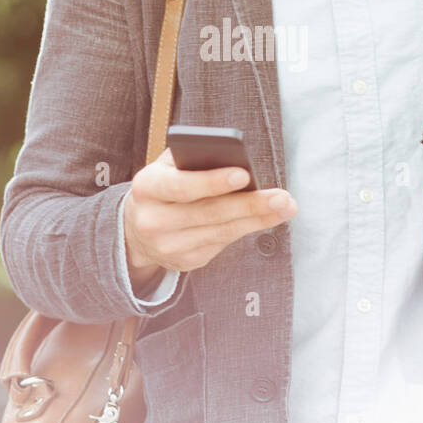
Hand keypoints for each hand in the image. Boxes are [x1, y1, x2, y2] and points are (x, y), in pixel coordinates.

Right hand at [124, 146, 297, 275]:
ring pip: (221, 231)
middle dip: (250, 204)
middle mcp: (153, 221)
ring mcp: (168, 246)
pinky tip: (266, 219)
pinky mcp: (183, 262)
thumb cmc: (164, 185)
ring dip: (257, 219)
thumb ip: (194, 160)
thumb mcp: (168, 167)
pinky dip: (246, 230)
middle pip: (209, 213)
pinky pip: (222, 244)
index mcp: (147, 187)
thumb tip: (237, 161)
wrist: (137, 228)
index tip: (244, 174)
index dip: (213, 182)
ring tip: (285, 206)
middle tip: (282, 197)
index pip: (181, 185)